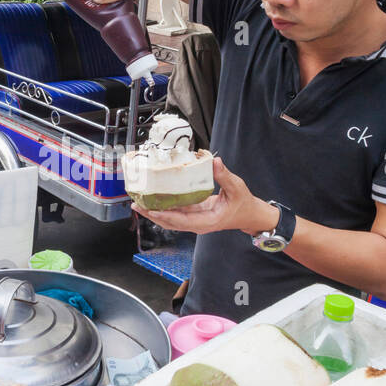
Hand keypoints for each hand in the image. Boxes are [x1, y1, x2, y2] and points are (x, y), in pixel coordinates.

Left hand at [133, 158, 278, 235]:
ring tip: (138, 203)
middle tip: (136, 204)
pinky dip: (163, 208)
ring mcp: (194, 221)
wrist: (249, 215)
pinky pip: (175, 214)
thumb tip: (214, 161)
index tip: (152, 209)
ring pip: (170, 220)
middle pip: (170, 222)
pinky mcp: (193, 215)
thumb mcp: (237, 188)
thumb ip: (224, 176)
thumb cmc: (244, 204)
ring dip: (154, 212)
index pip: (182, 221)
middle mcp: (198, 224)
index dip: (165, 215)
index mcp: (208, 221)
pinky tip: (153, 199)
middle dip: (152, 214)